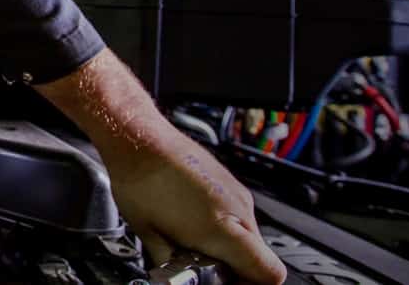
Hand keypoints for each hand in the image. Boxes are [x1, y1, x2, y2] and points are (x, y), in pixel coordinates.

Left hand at [101, 122, 285, 283]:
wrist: (138, 138)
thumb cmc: (140, 180)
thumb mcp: (150, 237)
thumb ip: (172, 263)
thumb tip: (175, 277)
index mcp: (223, 229)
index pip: (270, 273)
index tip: (229, 284)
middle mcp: (238, 209)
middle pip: (258, 256)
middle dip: (233, 267)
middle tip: (201, 265)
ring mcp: (236, 193)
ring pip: (247, 235)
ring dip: (227, 246)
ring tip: (189, 240)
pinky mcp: (228, 183)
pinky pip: (237, 215)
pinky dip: (222, 226)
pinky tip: (190, 221)